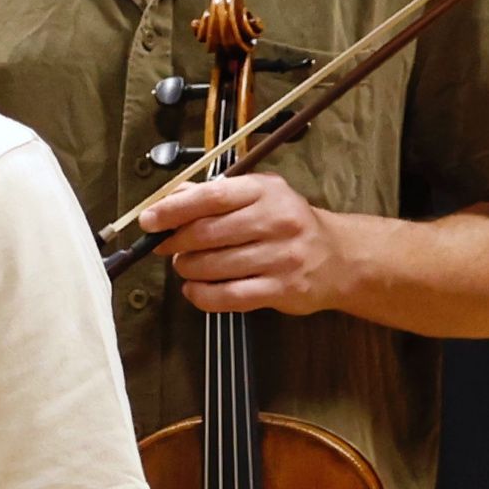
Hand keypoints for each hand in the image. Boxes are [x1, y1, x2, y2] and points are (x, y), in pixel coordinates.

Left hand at [130, 172, 349, 315]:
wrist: (339, 257)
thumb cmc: (289, 223)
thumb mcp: (260, 196)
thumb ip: (217, 194)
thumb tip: (172, 196)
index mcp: (265, 191)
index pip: (211, 197)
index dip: (173, 210)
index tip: (149, 220)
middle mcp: (276, 221)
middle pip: (207, 234)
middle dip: (176, 243)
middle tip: (166, 247)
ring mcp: (281, 257)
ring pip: (214, 266)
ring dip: (188, 269)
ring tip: (186, 266)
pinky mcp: (282, 289)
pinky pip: (228, 296)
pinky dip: (201, 295)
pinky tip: (195, 289)